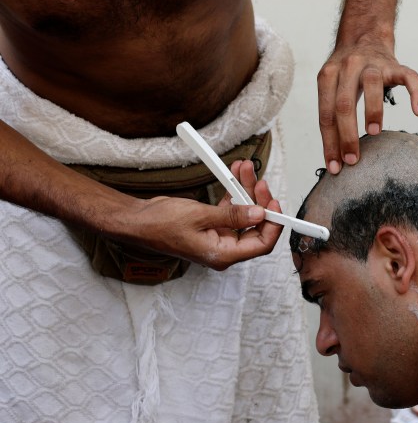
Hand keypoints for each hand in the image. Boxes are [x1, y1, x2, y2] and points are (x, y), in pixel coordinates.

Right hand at [124, 160, 282, 269]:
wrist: (137, 220)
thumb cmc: (161, 224)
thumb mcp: (200, 216)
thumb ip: (232, 216)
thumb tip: (259, 214)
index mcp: (223, 254)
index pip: (261, 244)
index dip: (273, 224)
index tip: (274, 203)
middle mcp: (224, 248)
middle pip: (255, 226)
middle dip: (259, 200)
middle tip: (259, 180)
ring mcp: (219, 235)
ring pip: (244, 213)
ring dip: (247, 190)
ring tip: (245, 168)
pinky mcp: (213, 224)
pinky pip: (231, 207)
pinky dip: (235, 191)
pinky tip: (236, 174)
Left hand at [317, 37, 417, 173]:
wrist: (363, 36)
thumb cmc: (345, 74)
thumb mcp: (330, 87)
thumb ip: (331, 115)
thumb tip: (334, 159)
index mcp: (328, 76)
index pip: (326, 115)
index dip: (329, 143)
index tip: (335, 167)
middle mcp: (348, 67)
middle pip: (344, 103)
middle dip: (347, 134)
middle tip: (353, 159)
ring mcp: (374, 64)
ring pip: (372, 85)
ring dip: (372, 110)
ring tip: (374, 133)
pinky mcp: (396, 65)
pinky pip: (409, 77)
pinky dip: (417, 93)